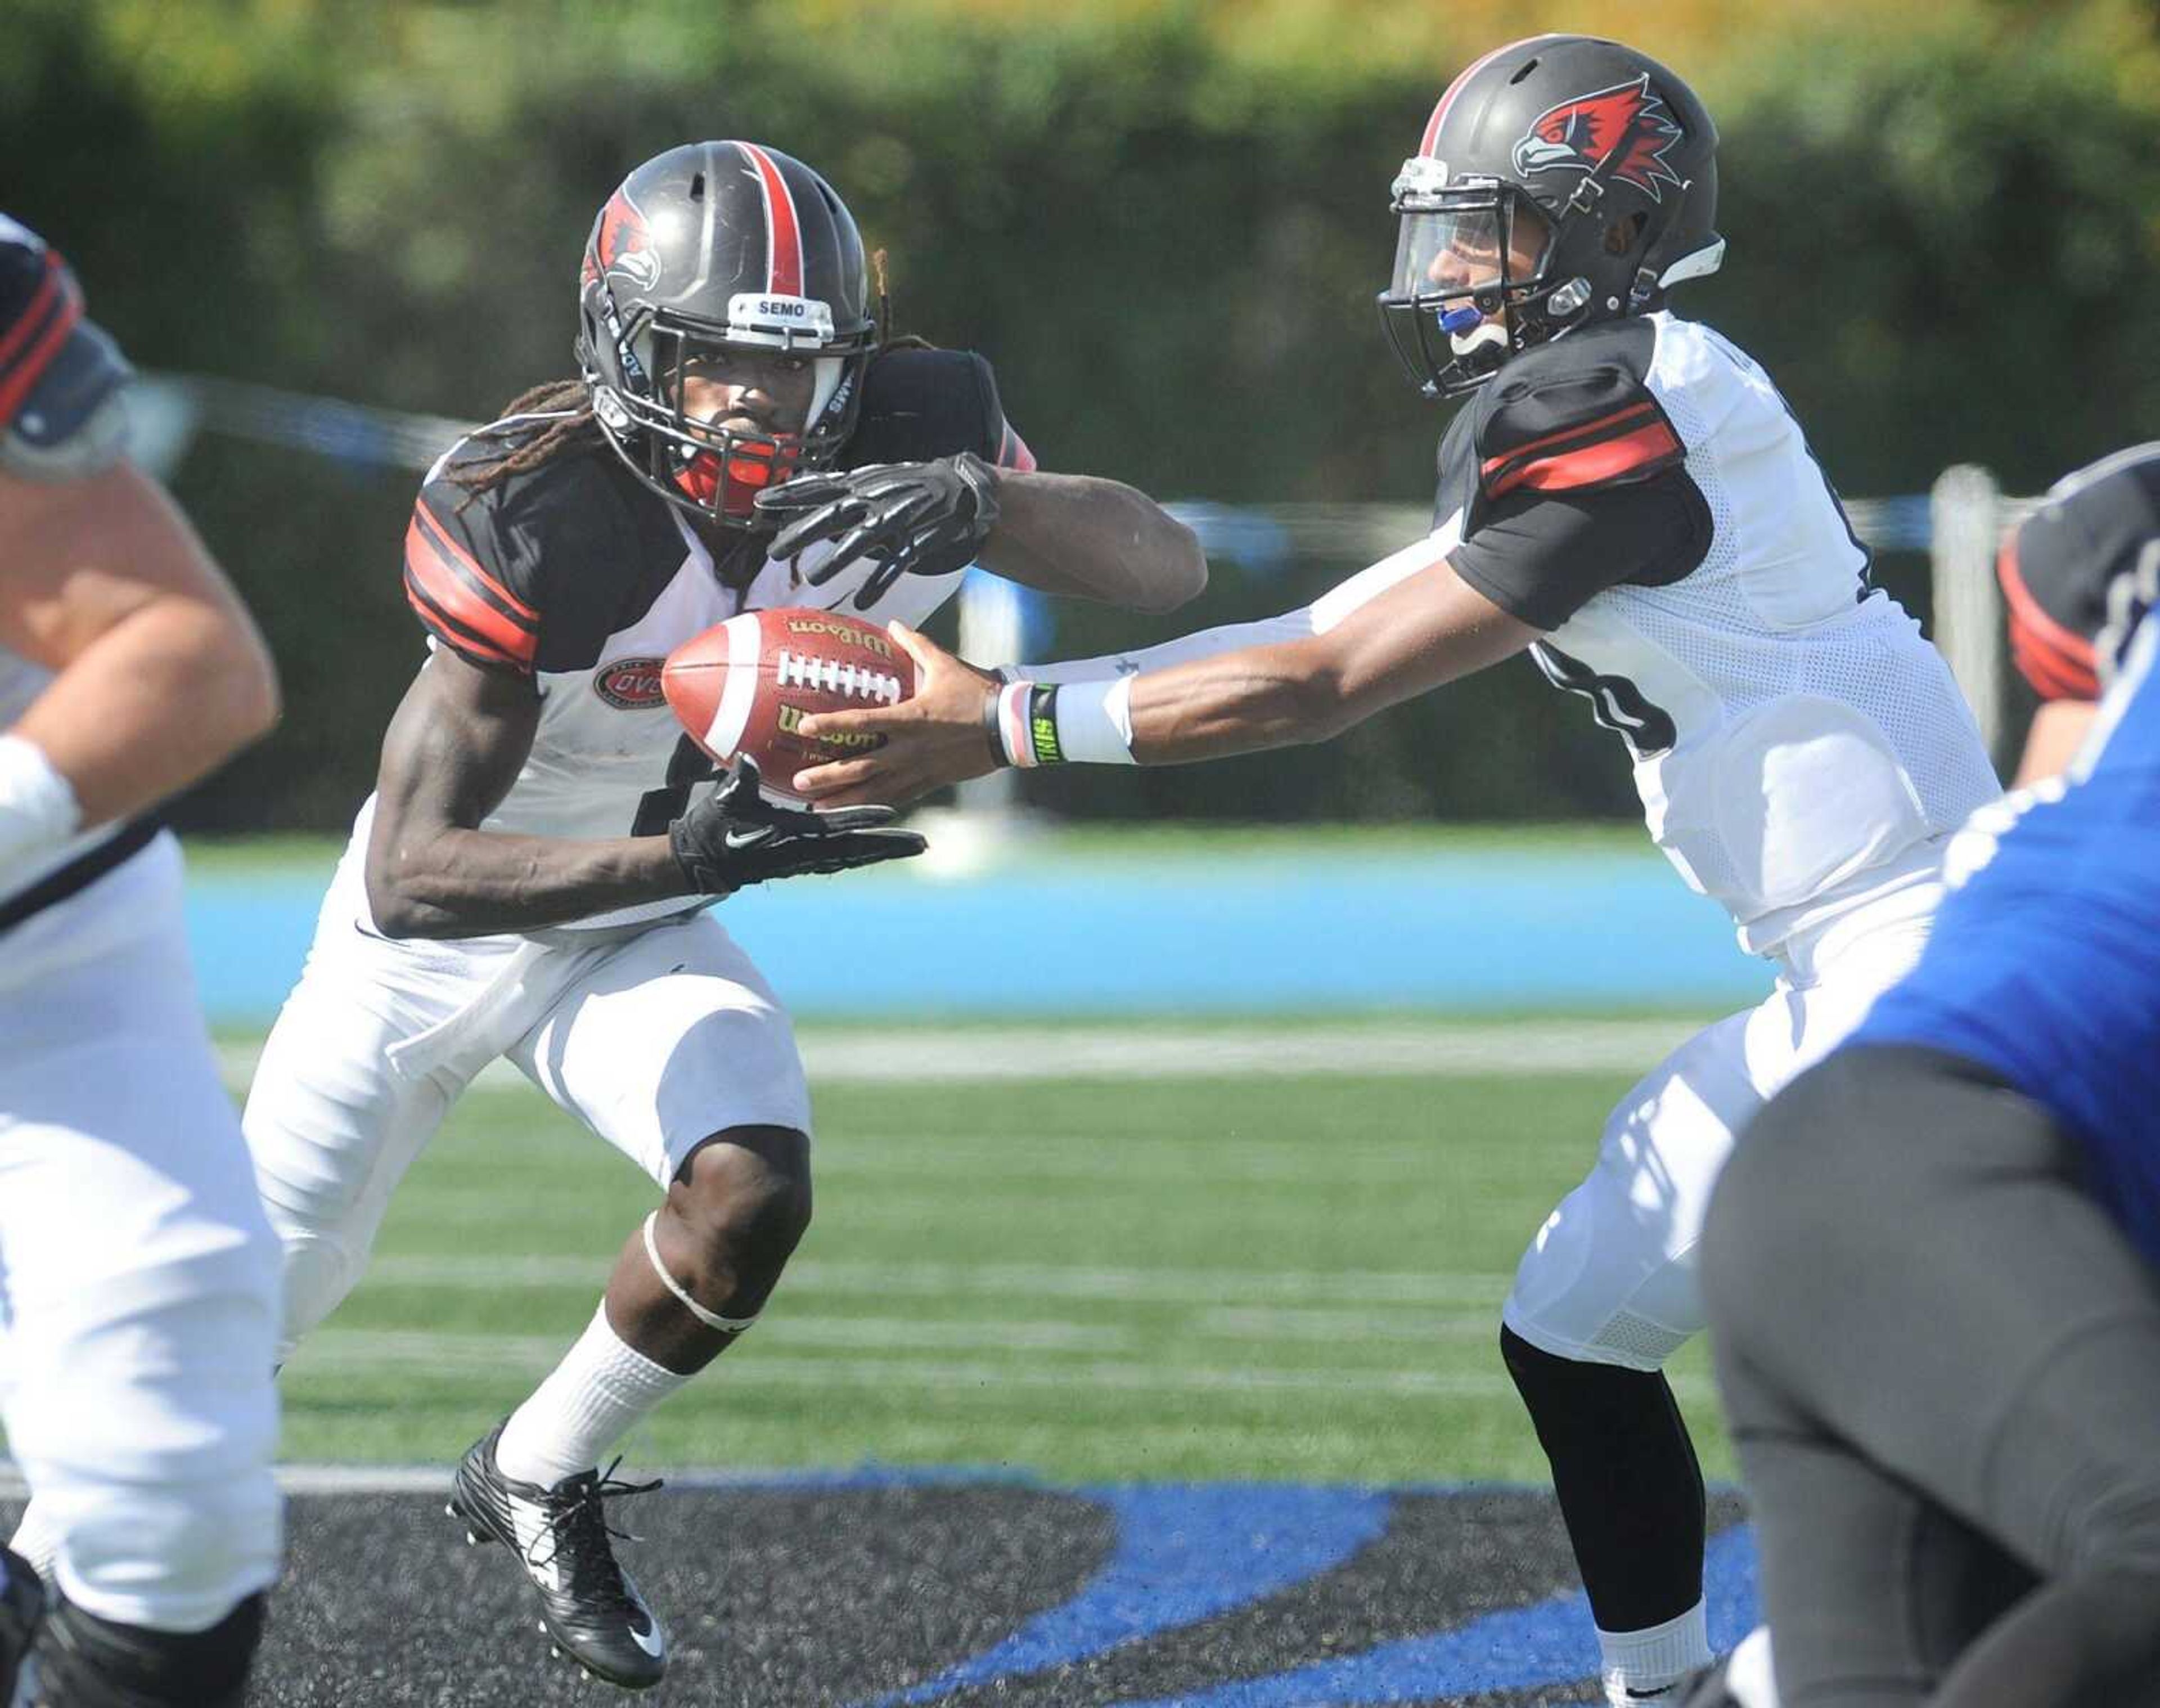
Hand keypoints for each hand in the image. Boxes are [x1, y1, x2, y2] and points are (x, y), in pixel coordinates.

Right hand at [668, 756, 925, 894]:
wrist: (703, 862)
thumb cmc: (712, 830)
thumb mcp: (725, 803)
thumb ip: (740, 782)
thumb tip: (749, 760)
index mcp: (793, 838)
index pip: (836, 828)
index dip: (864, 820)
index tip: (892, 813)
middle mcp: (807, 852)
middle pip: (858, 849)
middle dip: (890, 846)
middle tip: (924, 844)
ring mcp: (808, 859)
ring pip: (855, 855)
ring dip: (884, 850)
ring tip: (916, 846)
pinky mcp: (805, 861)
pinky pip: (843, 856)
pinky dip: (865, 851)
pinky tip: (882, 845)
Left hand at [754, 452, 999, 609]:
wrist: (960, 489)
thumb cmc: (907, 488)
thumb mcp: (872, 481)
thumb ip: (839, 490)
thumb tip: (799, 495)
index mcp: (861, 484)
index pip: (820, 487)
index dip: (790, 494)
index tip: (761, 503)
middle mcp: (876, 499)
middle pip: (833, 515)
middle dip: (802, 533)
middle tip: (774, 552)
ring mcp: (897, 518)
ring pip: (862, 540)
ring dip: (837, 559)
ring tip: (813, 577)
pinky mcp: (918, 539)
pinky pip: (897, 563)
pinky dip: (880, 581)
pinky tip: (863, 600)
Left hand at [790, 623, 1002, 806]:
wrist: (1010, 727)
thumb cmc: (976, 694)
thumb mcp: (945, 664)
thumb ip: (916, 645)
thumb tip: (893, 624)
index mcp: (910, 718)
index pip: (862, 722)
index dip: (831, 725)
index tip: (805, 728)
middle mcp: (909, 749)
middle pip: (861, 768)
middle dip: (829, 777)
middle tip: (799, 783)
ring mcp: (920, 770)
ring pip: (876, 792)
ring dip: (846, 801)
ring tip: (818, 809)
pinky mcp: (931, 783)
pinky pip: (898, 799)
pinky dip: (875, 807)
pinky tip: (856, 814)